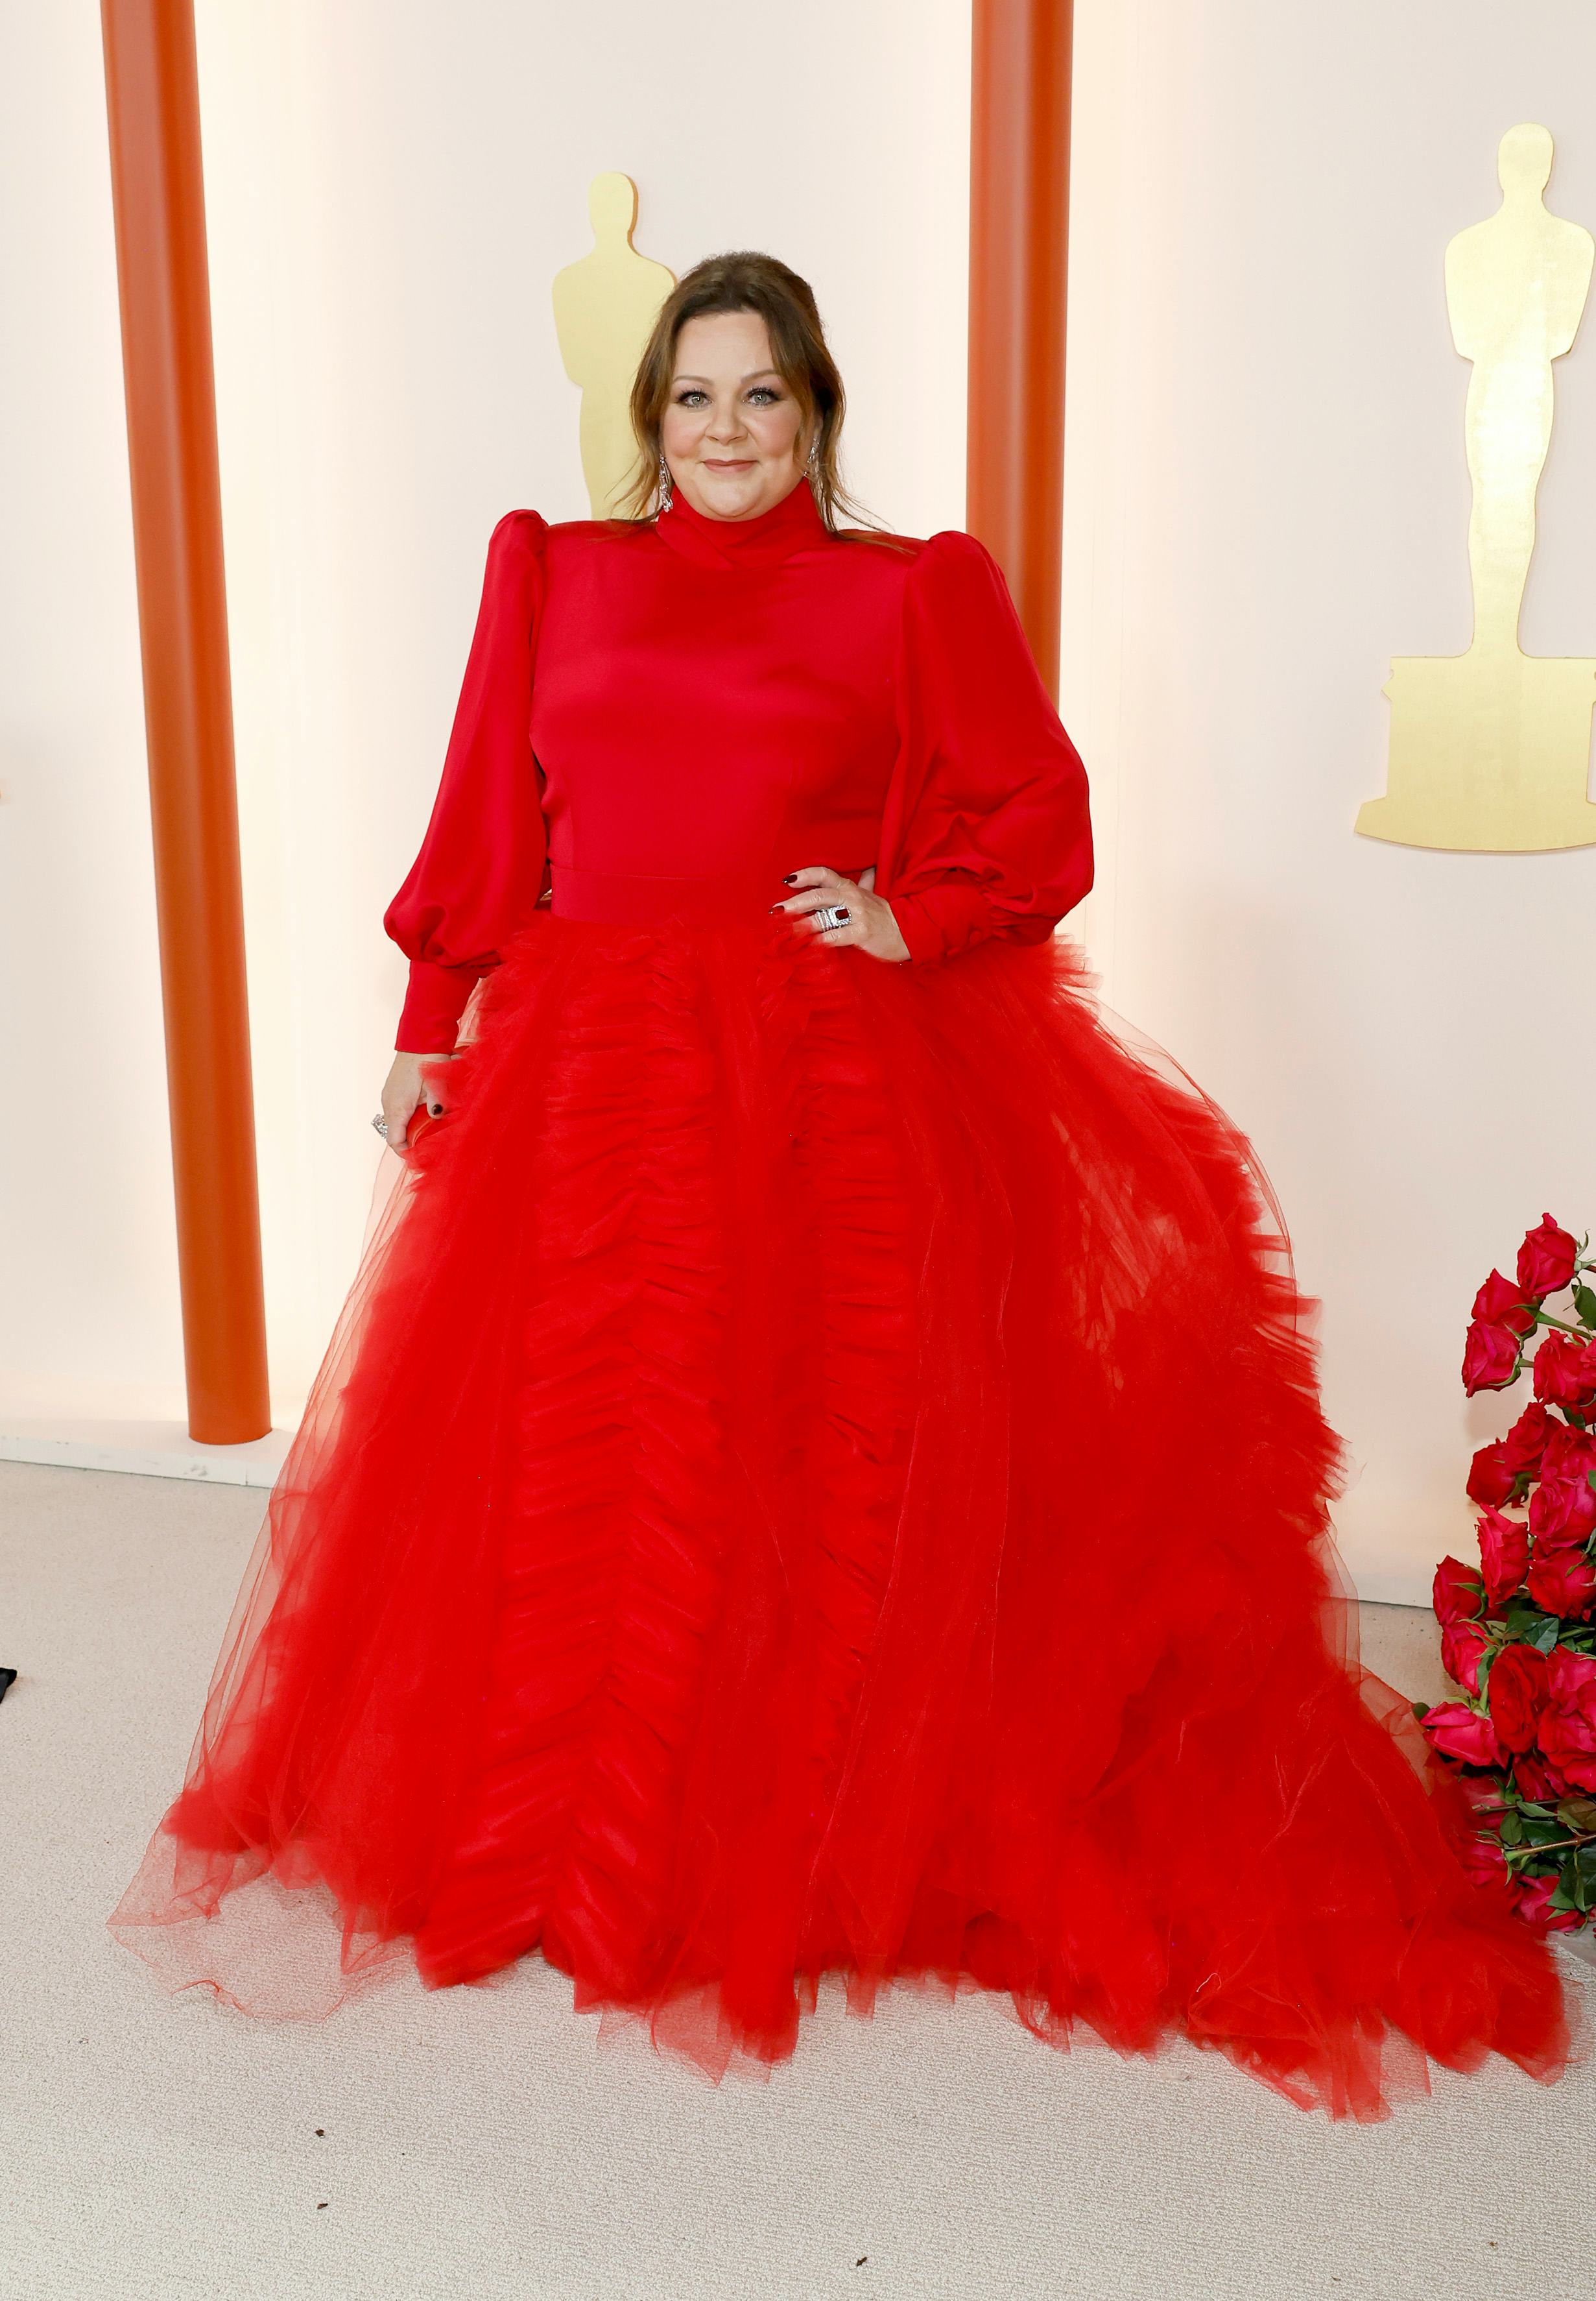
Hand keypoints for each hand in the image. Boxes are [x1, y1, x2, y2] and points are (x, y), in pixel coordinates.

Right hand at [380, 1051, 451, 1154]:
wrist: (419, 1040)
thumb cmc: (428, 1061)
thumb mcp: (437, 1086)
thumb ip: (437, 1105)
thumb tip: (437, 1117)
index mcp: (398, 1108)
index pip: (395, 1141)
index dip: (406, 1152)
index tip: (419, 1157)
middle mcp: (388, 1104)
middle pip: (394, 1134)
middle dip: (408, 1143)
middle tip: (425, 1147)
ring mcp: (388, 1096)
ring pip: (394, 1123)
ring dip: (407, 1130)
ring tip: (425, 1133)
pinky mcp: (392, 1090)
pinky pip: (395, 1112)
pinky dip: (405, 1119)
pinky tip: (420, 1116)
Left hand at [772, 865, 909, 963]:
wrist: (907, 932)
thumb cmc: (884, 915)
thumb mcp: (873, 894)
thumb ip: (864, 881)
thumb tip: (867, 868)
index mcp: (849, 888)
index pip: (824, 874)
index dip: (805, 875)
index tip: (787, 880)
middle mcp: (851, 898)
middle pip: (818, 895)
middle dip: (795, 902)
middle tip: (776, 910)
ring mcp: (857, 915)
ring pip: (825, 917)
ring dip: (803, 924)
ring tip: (786, 930)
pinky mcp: (862, 933)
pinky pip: (838, 936)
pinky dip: (823, 941)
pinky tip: (810, 945)